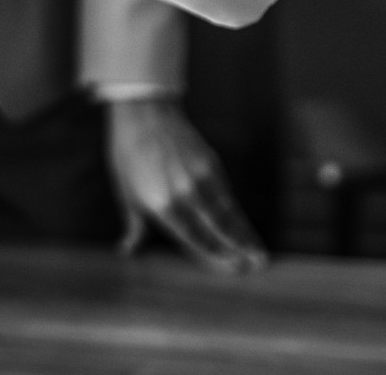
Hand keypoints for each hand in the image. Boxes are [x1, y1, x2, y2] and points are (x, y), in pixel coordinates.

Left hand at [106, 98, 267, 273]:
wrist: (145, 115)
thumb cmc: (129, 156)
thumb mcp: (126, 194)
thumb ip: (135, 225)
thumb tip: (128, 250)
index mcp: (163, 205)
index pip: (194, 238)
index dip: (215, 256)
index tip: (233, 269)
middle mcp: (187, 193)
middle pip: (219, 227)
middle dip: (239, 247)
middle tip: (258, 264)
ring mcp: (202, 176)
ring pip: (228, 211)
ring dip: (245, 231)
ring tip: (260, 250)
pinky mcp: (211, 163)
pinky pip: (226, 193)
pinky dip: (237, 211)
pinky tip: (244, 222)